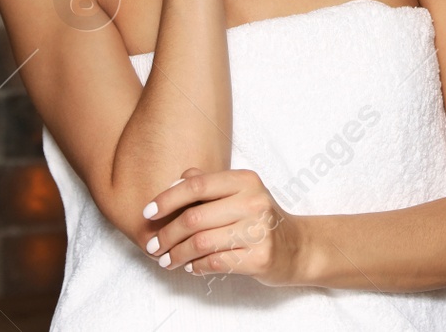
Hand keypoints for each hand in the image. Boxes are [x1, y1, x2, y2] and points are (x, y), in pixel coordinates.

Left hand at [141, 168, 305, 286]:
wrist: (297, 247)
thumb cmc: (259, 219)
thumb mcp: (239, 193)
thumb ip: (208, 185)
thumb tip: (173, 183)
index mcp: (245, 180)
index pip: (196, 185)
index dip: (167, 199)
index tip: (148, 213)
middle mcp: (254, 201)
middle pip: (194, 217)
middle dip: (167, 234)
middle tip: (153, 245)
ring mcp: (259, 230)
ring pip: (201, 242)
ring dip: (178, 254)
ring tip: (167, 260)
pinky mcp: (260, 257)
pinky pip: (216, 262)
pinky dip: (196, 266)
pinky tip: (190, 267)